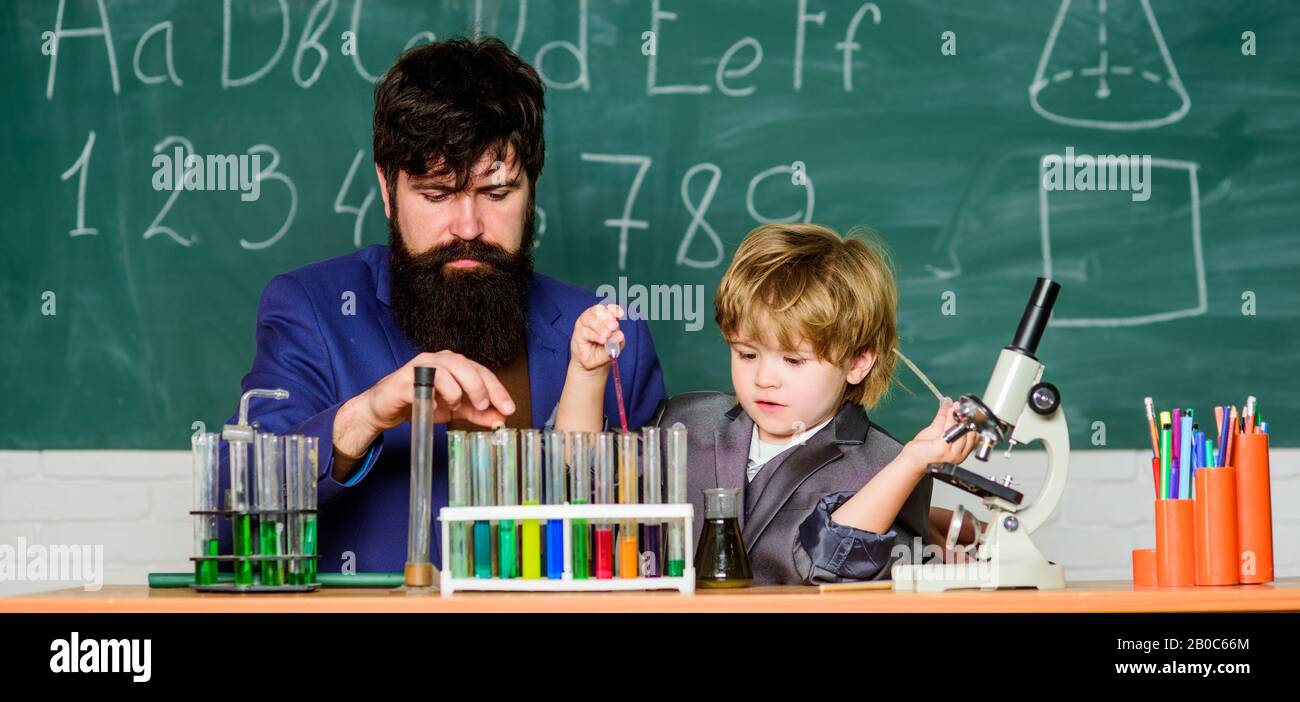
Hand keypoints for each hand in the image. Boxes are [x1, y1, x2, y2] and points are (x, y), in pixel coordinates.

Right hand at [339, 351, 515, 456]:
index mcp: (452, 364)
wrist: (385, 409)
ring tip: (454, 406)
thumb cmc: (421, 402)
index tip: (509, 408)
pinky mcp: (401, 383)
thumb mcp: (456, 409)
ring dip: (454, 390)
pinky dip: (430, 397)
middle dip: (478, 386)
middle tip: (483, 405)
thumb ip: (478, 412)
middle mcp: (436, 361)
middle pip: (462, 364)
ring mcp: (417, 369)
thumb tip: (501, 418)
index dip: (497, 389)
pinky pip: (418, 386)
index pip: (480, 371)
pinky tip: (434, 407)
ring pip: (442, 370)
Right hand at [568, 303, 624, 374]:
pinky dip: (595, 335)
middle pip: (598, 310)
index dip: (614, 309)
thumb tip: (620, 334)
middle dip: (607, 317)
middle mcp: (594, 317)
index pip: (609, 308)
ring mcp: (584, 324)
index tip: (620, 313)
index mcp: (605, 317)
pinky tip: (602, 340)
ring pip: (590, 318)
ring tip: (607, 335)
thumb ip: (617, 341)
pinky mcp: (578, 333)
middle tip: (614, 326)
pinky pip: (586, 331)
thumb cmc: (604, 352)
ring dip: (600, 326)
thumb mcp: (615, 347)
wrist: (592, 365)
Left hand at [901, 397, 977, 473]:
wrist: (912, 459)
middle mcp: (959, 455)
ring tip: (952, 409)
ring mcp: (952, 453)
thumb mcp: (937, 431)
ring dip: (956, 416)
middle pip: (970, 432)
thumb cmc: (923, 450)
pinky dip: (950, 418)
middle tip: (959, 407)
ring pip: (960, 429)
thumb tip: (949, 403)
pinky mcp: (943, 448)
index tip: (967, 411)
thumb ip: (945, 417)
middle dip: (965, 417)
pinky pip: (951, 429)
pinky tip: (948, 412)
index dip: (972, 422)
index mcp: (961, 452)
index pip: (974, 436)